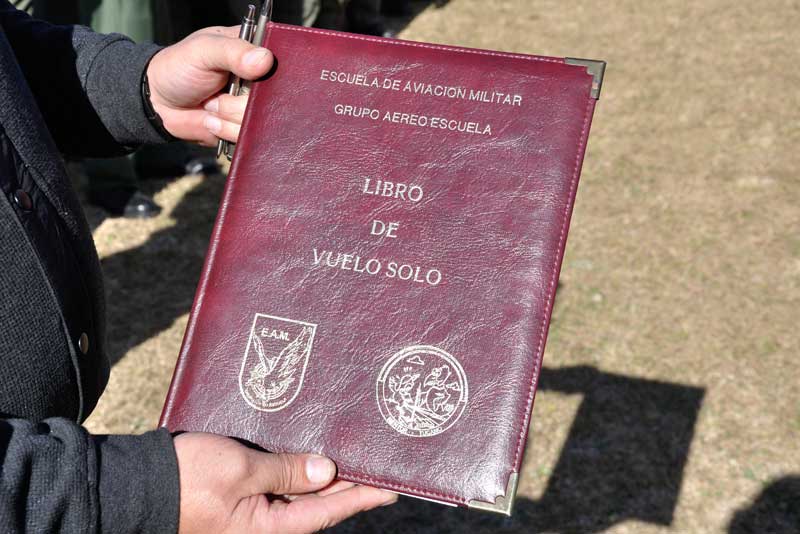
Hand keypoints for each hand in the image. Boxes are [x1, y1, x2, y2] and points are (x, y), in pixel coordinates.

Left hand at [145, 26, 273, 146]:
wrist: (159, 104)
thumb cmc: (178, 69)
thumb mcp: (204, 50)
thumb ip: (234, 51)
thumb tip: (264, 60)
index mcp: (252, 50)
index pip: (279, 58)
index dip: (271, 69)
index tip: (251, 75)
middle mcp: (258, 79)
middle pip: (274, 94)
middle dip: (243, 98)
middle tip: (220, 91)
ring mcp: (252, 105)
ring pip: (259, 117)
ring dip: (230, 115)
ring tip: (211, 104)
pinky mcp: (245, 126)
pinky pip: (248, 134)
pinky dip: (227, 130)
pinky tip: (211, 120)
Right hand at [174, 433, 396, 533]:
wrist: (137, 482)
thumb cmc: (187, 478)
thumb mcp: (240, 470)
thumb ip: (285, 471)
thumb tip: (326, 473)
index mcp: (266, 526)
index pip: (326, 512)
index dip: (360, 497)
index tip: (391, 487)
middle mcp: (262, 522)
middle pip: (316, 503)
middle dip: (347, 484)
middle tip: (379, 465)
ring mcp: (250, 508)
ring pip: (299, 491)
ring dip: (323, 474)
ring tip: (353, 455)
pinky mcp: (239, 492)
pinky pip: (277, 482)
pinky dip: (297, 467)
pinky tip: (311, 451)